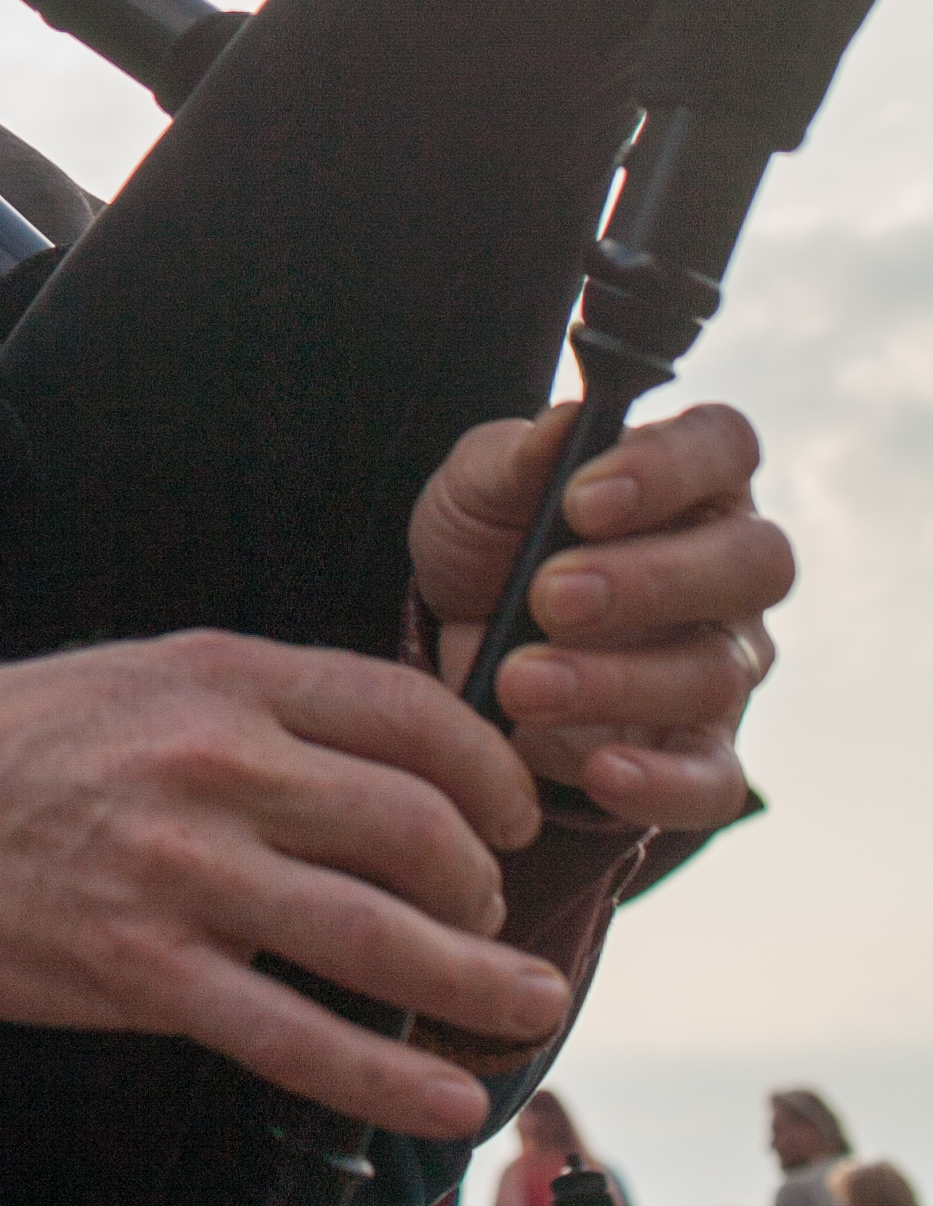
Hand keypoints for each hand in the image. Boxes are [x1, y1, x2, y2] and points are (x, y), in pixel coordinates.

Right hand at [0, 632, 561, 1140]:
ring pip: (379, 936)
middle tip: (494, 922)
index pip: (412, 711)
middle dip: (484, 888)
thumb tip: (379, 763)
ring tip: (524, 1009)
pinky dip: (388, 1076)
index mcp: (222, 676)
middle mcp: (217, 762)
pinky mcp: (144, 971)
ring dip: (476, 983)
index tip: (515, 816)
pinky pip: (298, 1036)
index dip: (492, 773)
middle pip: (418, 827)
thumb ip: (255, 709)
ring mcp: (184, 871)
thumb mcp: (139, 676)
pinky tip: (444, 1096)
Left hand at [411, 401, 788, 831]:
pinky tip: (600, 771)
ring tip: (520, 682)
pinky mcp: (700, 751)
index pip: (723, 446)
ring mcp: (724, 662)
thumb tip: (567, 421)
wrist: (451, 644)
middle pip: (753, 562)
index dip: (668, 468)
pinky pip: (714, 779)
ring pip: (716, 671)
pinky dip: (662, 784)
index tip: (580, 501)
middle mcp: (727, 568)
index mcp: (688, 480)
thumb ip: (516, 456)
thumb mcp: (476, 489)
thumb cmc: (487, 543)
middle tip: (549, 597)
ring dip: (616, 679)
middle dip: (650, 581)